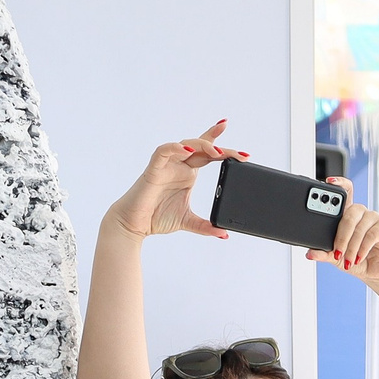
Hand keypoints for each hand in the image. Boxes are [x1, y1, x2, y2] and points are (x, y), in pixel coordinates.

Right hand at [104, 121, 245, 242]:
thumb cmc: (156, 217)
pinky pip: (164, 152)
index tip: (244, 152)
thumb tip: (224, 233)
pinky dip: (175, 148)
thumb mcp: (189, 222)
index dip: (222, 147)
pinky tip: (188, 151)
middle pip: (202, 148)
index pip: (207, 155)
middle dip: (222, 146)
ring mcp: (167, 166)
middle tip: (243, 154)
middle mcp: (179, 166)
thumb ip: (207, 227)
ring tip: (218, 152)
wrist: (135, 225)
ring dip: (202, 145)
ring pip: (185, 145)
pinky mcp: (153, 169)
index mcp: (188, 174)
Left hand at [309, 180, 378, 287]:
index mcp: (347, 214)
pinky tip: (358, 258)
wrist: (375, 272)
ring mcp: (374, 218)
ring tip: (348, 260)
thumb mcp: (335, 257)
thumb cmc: (356, 260)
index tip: (329, 181)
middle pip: (349, 214)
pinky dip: (362, 248)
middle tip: (336, 252)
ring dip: (351, 246)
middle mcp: (361, 212)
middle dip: (341, 236)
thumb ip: (323, 253)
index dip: (339, 183)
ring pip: (359, 227)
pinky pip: (371, 235)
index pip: (345, 192)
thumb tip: (309, 253)